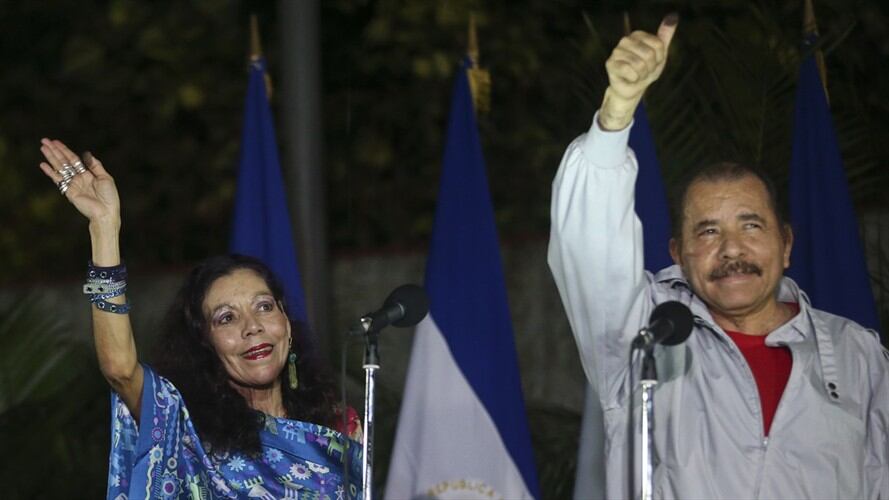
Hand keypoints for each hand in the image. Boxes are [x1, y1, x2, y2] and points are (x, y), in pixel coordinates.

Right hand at [39, 138, 119, 229]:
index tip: (56, 142)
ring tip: (43, 147)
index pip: (74, 159)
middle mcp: (78, 178)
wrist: (106, 212)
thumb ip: (95, 166)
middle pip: (64, 161)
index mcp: (88, 174)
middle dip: (55, 151)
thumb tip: (86, 154)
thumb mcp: (105, 177)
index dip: (65, 150)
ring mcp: (73, 184)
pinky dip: (50, 172)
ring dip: (51, 158)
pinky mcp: (68, 192)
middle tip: (45, 140)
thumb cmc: (109, 196)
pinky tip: (43, 164)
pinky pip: (58, 180)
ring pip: (60, 168)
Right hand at [598, 14, 677, 130]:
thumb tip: (672, 18)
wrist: (633, 89)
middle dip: (650, 68)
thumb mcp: (660, 55)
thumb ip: (665, 37)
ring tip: (637, 75)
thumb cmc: (646, 71)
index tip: (653, 63)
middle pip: (649, 54)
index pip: (658, 45)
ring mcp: (616, 51)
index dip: (659, 59)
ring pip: (639, 64)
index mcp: (637, 35)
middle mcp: (625, 40)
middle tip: (644, 71)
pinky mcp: (610, 63)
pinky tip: (629, 79)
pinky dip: (633, 78)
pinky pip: (628, 70)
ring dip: (642, 75)